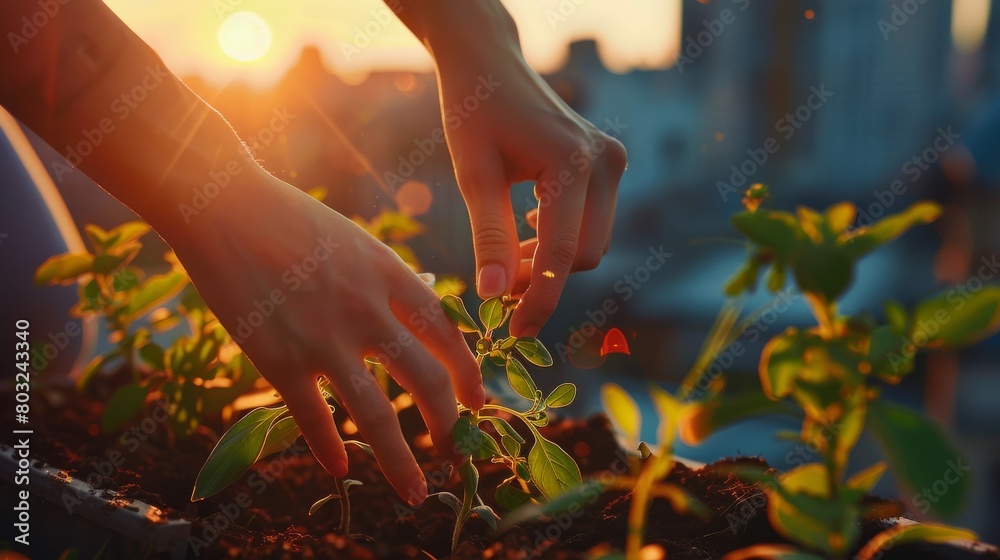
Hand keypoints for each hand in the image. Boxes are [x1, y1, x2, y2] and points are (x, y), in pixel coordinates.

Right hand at [169, 169, 483, 504]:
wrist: (223, 206)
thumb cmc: (290, 218)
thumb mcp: (357, 240)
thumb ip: (391, 279)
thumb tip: (424, 303)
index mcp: (389, 276)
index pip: (447, 334)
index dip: (469, 374)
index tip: (477, 401)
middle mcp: (367, 311)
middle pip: (427, 381)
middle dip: (448, 425)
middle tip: (455, 452)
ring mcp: (324, 339)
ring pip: (377, 416)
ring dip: (401, 463)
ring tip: (416, 492)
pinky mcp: (279, 360)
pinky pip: (312, 419)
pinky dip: (328, 450)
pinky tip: (340, 470)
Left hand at [440, 56, 626, 336]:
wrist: (490, 63)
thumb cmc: (473, 112)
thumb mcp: (474, 176)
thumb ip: (490, 237)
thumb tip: (494, 296)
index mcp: (573, 162)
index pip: (562, 253)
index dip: (540, 300)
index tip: (514, 331)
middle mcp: (605, 161)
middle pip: (584, 253)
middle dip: (545, 279)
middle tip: (498, 287)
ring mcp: (613, 160)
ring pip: (591, 241)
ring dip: (552, 261)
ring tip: (508, 259)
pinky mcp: (609, 163)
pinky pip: (593, 221)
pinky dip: (562, 238)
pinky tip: (526, 230)